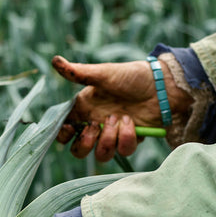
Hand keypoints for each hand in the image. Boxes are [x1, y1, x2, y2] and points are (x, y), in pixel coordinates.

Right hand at [52, 54, 191, 161]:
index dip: (63, 135)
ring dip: (107, 140)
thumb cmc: (131, 76)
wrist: (161, 84)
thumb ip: (78, 73)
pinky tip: (132, 121)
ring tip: (118, 119)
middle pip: (79, 151)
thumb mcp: (103, 74)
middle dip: (84, 144)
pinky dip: (127, 137)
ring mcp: (112, 135)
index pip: (65, 131)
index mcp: (85, 110)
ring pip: (100, 156)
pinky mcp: (129, 140)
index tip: (70, 128)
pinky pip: (122, 151)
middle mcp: (96, 125)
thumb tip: (54, 60)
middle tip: (95, 127)